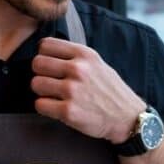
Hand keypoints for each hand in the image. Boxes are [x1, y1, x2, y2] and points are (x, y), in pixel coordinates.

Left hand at [31, 37, 145, 142]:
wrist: (127, 118)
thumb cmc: (111, 91)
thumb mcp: (98, 64)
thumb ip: (74, 57)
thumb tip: (47, 53)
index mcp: (84, 54)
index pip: (45, 45)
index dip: (44, 55)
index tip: (49, 65)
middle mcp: (78, 69)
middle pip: (37, 63)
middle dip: (41, 74)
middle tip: (50, 82)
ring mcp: (72, 90)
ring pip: (36, 84)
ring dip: (42, 92)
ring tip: (54, 96)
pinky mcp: (68, 111)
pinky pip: (40, 105)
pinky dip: (45, 108)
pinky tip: (57, 108)